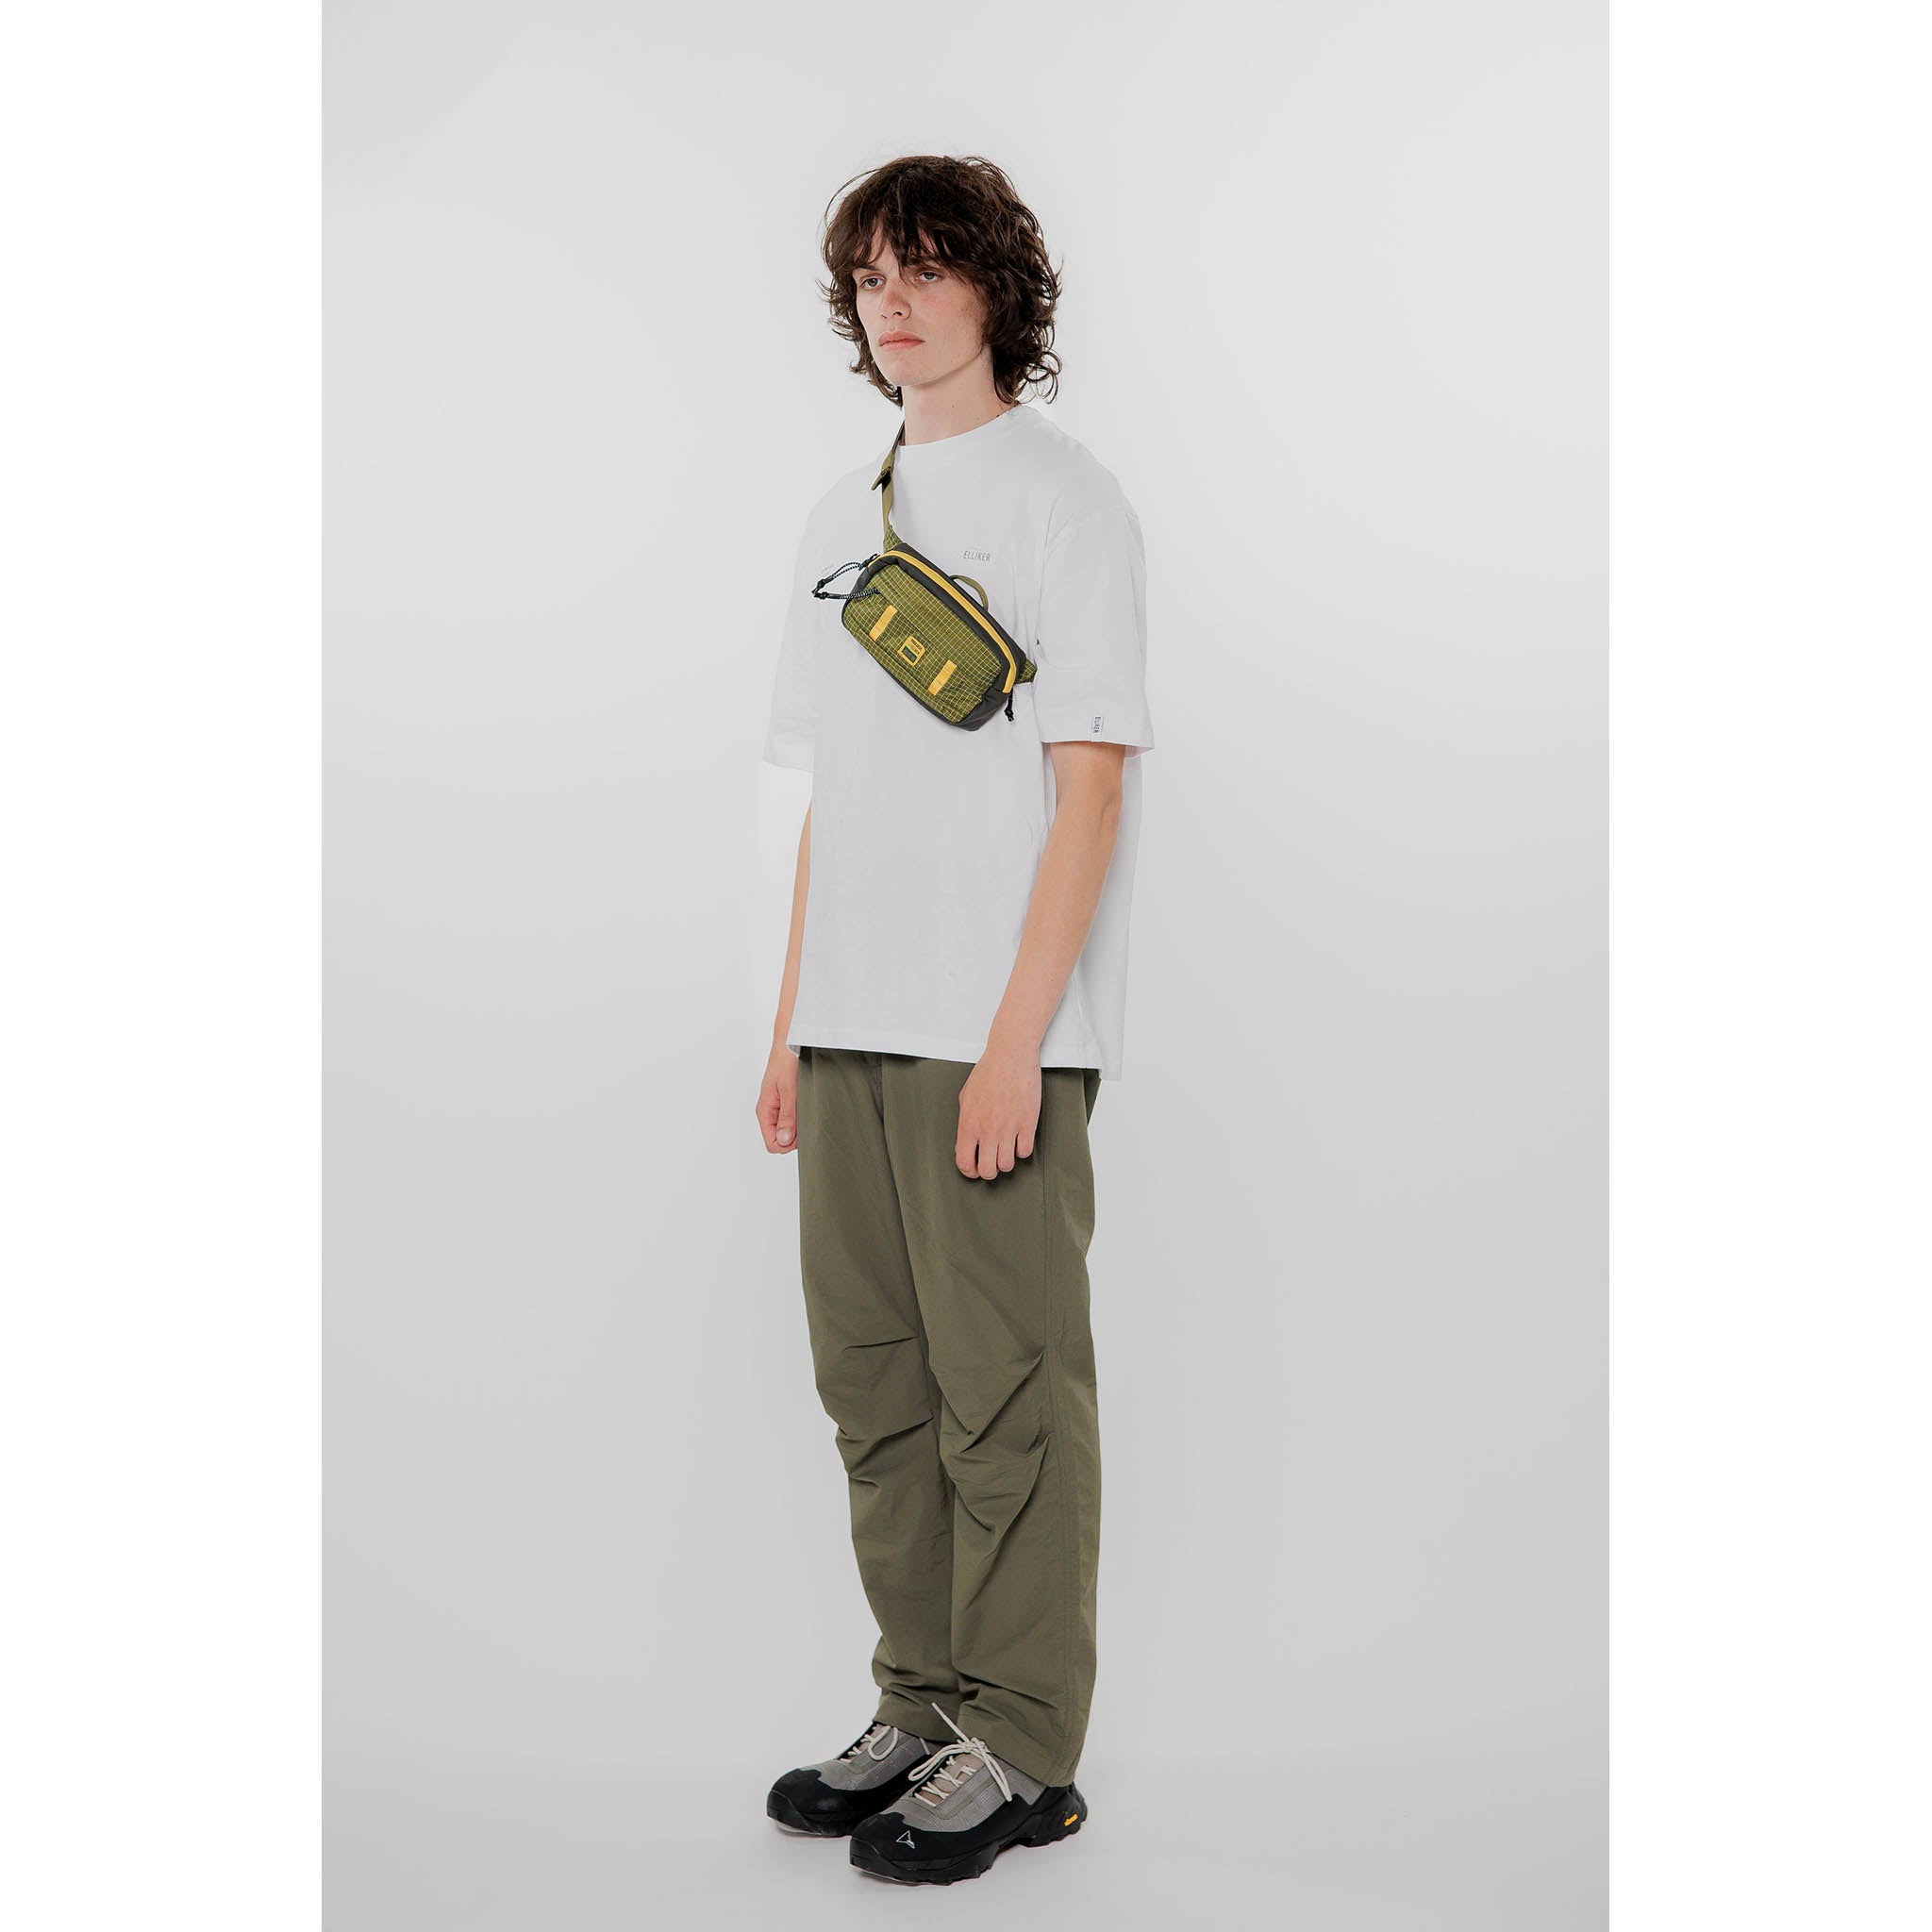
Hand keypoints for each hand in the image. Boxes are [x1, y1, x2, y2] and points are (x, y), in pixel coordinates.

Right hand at [756, 1041, 799, 1153]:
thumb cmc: (786, 1061)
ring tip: (808, 1108)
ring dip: (800, 1126)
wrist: (791, 1042)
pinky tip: (809, 1105)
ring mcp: (779, 1107)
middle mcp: (771, 1111)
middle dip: (795, 1137)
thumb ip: (787, 1116)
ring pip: (788, 1130)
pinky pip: (794, 1119)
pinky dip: (802, 1117)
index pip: (771, 1144)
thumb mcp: (788, 1090)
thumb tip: (783, 1140)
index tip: (800, 1133)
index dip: (787, 1144)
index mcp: (765, 1110)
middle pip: (781, 1140)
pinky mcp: (788, 1101)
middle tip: (807, 1119)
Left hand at [956, 1040, 1040, 1179]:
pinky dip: (1022, 1150)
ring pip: (1007, 1165)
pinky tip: (1019, 1139)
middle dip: (988, 1171)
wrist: (1010, 1056)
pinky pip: (1025, 1152)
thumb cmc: (988, 1072)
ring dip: (1006, 1161)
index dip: (969, 1171)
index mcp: (968, 1124)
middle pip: (988, 1171)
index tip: (974, 1169)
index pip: (964, 1163)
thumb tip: (967, 1140)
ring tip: (1006, 1150)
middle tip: (991, 1163)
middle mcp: (988, 1130)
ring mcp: (1009, 1129)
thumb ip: (965, 1121)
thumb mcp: (965, 1097)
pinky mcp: (1027, 1124)